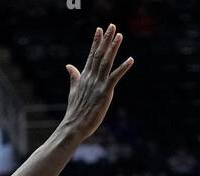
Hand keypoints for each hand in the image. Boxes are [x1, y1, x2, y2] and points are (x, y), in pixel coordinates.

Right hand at [62, 25, 133, 142]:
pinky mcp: (104, 93)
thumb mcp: (73, 91)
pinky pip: (115, 77)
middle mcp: (91, 78)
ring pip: (106, 62)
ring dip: (113, 48)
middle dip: (106, 40)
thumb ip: (74, 77)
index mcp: (84, 77)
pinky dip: (123, 68)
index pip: (91, 55)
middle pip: (99, 54)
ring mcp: (98, 84)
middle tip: (112, 26)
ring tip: (119, 35)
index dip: (96, 42)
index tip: (99, 29)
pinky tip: (131, 59)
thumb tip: (69, 66)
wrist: (74, 126)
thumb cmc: (75, 112)